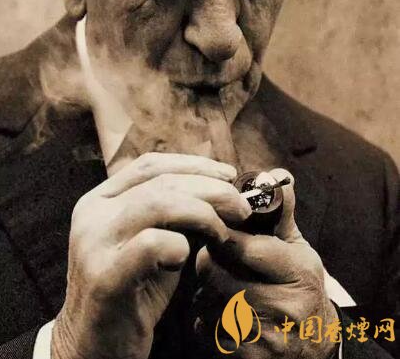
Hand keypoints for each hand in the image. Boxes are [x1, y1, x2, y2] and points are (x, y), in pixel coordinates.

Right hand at [51, 151, 250, 358]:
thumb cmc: (132, 293)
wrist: (93, 348)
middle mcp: (93, 213)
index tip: (228, 174)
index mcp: (101, 200)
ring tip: (222, 232)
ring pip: (158, 203)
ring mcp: (94, 242)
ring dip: (202, 212)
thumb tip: (222, 192)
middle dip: (210, 189)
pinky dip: (179, 245)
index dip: (194, 165)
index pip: (151, 165)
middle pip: (161, 182)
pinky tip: (187, 258)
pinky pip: (152, 244)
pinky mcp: (105, 276)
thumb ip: (177, 216)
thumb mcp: (154, 245)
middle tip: (241, 207)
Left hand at [195, 169, 337, 358]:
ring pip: (204, 299)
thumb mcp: (299, 250)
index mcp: (297, 273)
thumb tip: (277, 177)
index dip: (221, 232)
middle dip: (209, 259)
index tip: (215, 224)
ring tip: (221, 284)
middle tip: (215, 255)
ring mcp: (260, 338)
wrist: (315, 348)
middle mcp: (281, 308)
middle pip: (214, 272)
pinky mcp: (242, 358)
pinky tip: (222, 312)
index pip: (243, 246)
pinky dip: (206, 317)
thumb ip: (281, 214)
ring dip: (205, 288)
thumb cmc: (301, 288)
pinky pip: (204, 327)